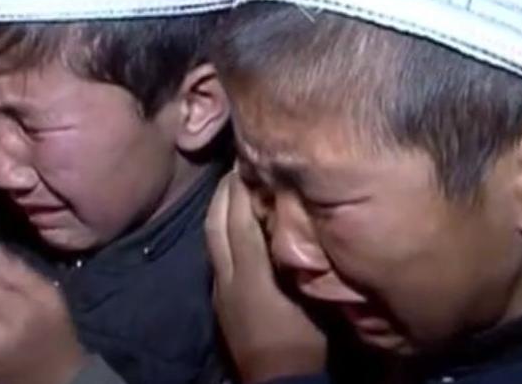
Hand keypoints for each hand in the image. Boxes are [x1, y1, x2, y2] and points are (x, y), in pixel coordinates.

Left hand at [206, 172, 326, 383]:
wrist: (279, 380)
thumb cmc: (305, 338)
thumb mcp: (310, 294)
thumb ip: (298, 255)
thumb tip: (295, 218)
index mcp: (253, 272)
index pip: (240, 218)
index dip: (241, 187)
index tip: (250, 159)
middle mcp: (229, 275)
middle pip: (217, 222)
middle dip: (224, 191)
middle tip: (237, 166)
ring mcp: (220, 288)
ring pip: (210, 238)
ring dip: (218, 209)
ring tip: (231, 188)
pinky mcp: (219, 300)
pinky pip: (214, 255)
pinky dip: (219, 231)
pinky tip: (232, 226)